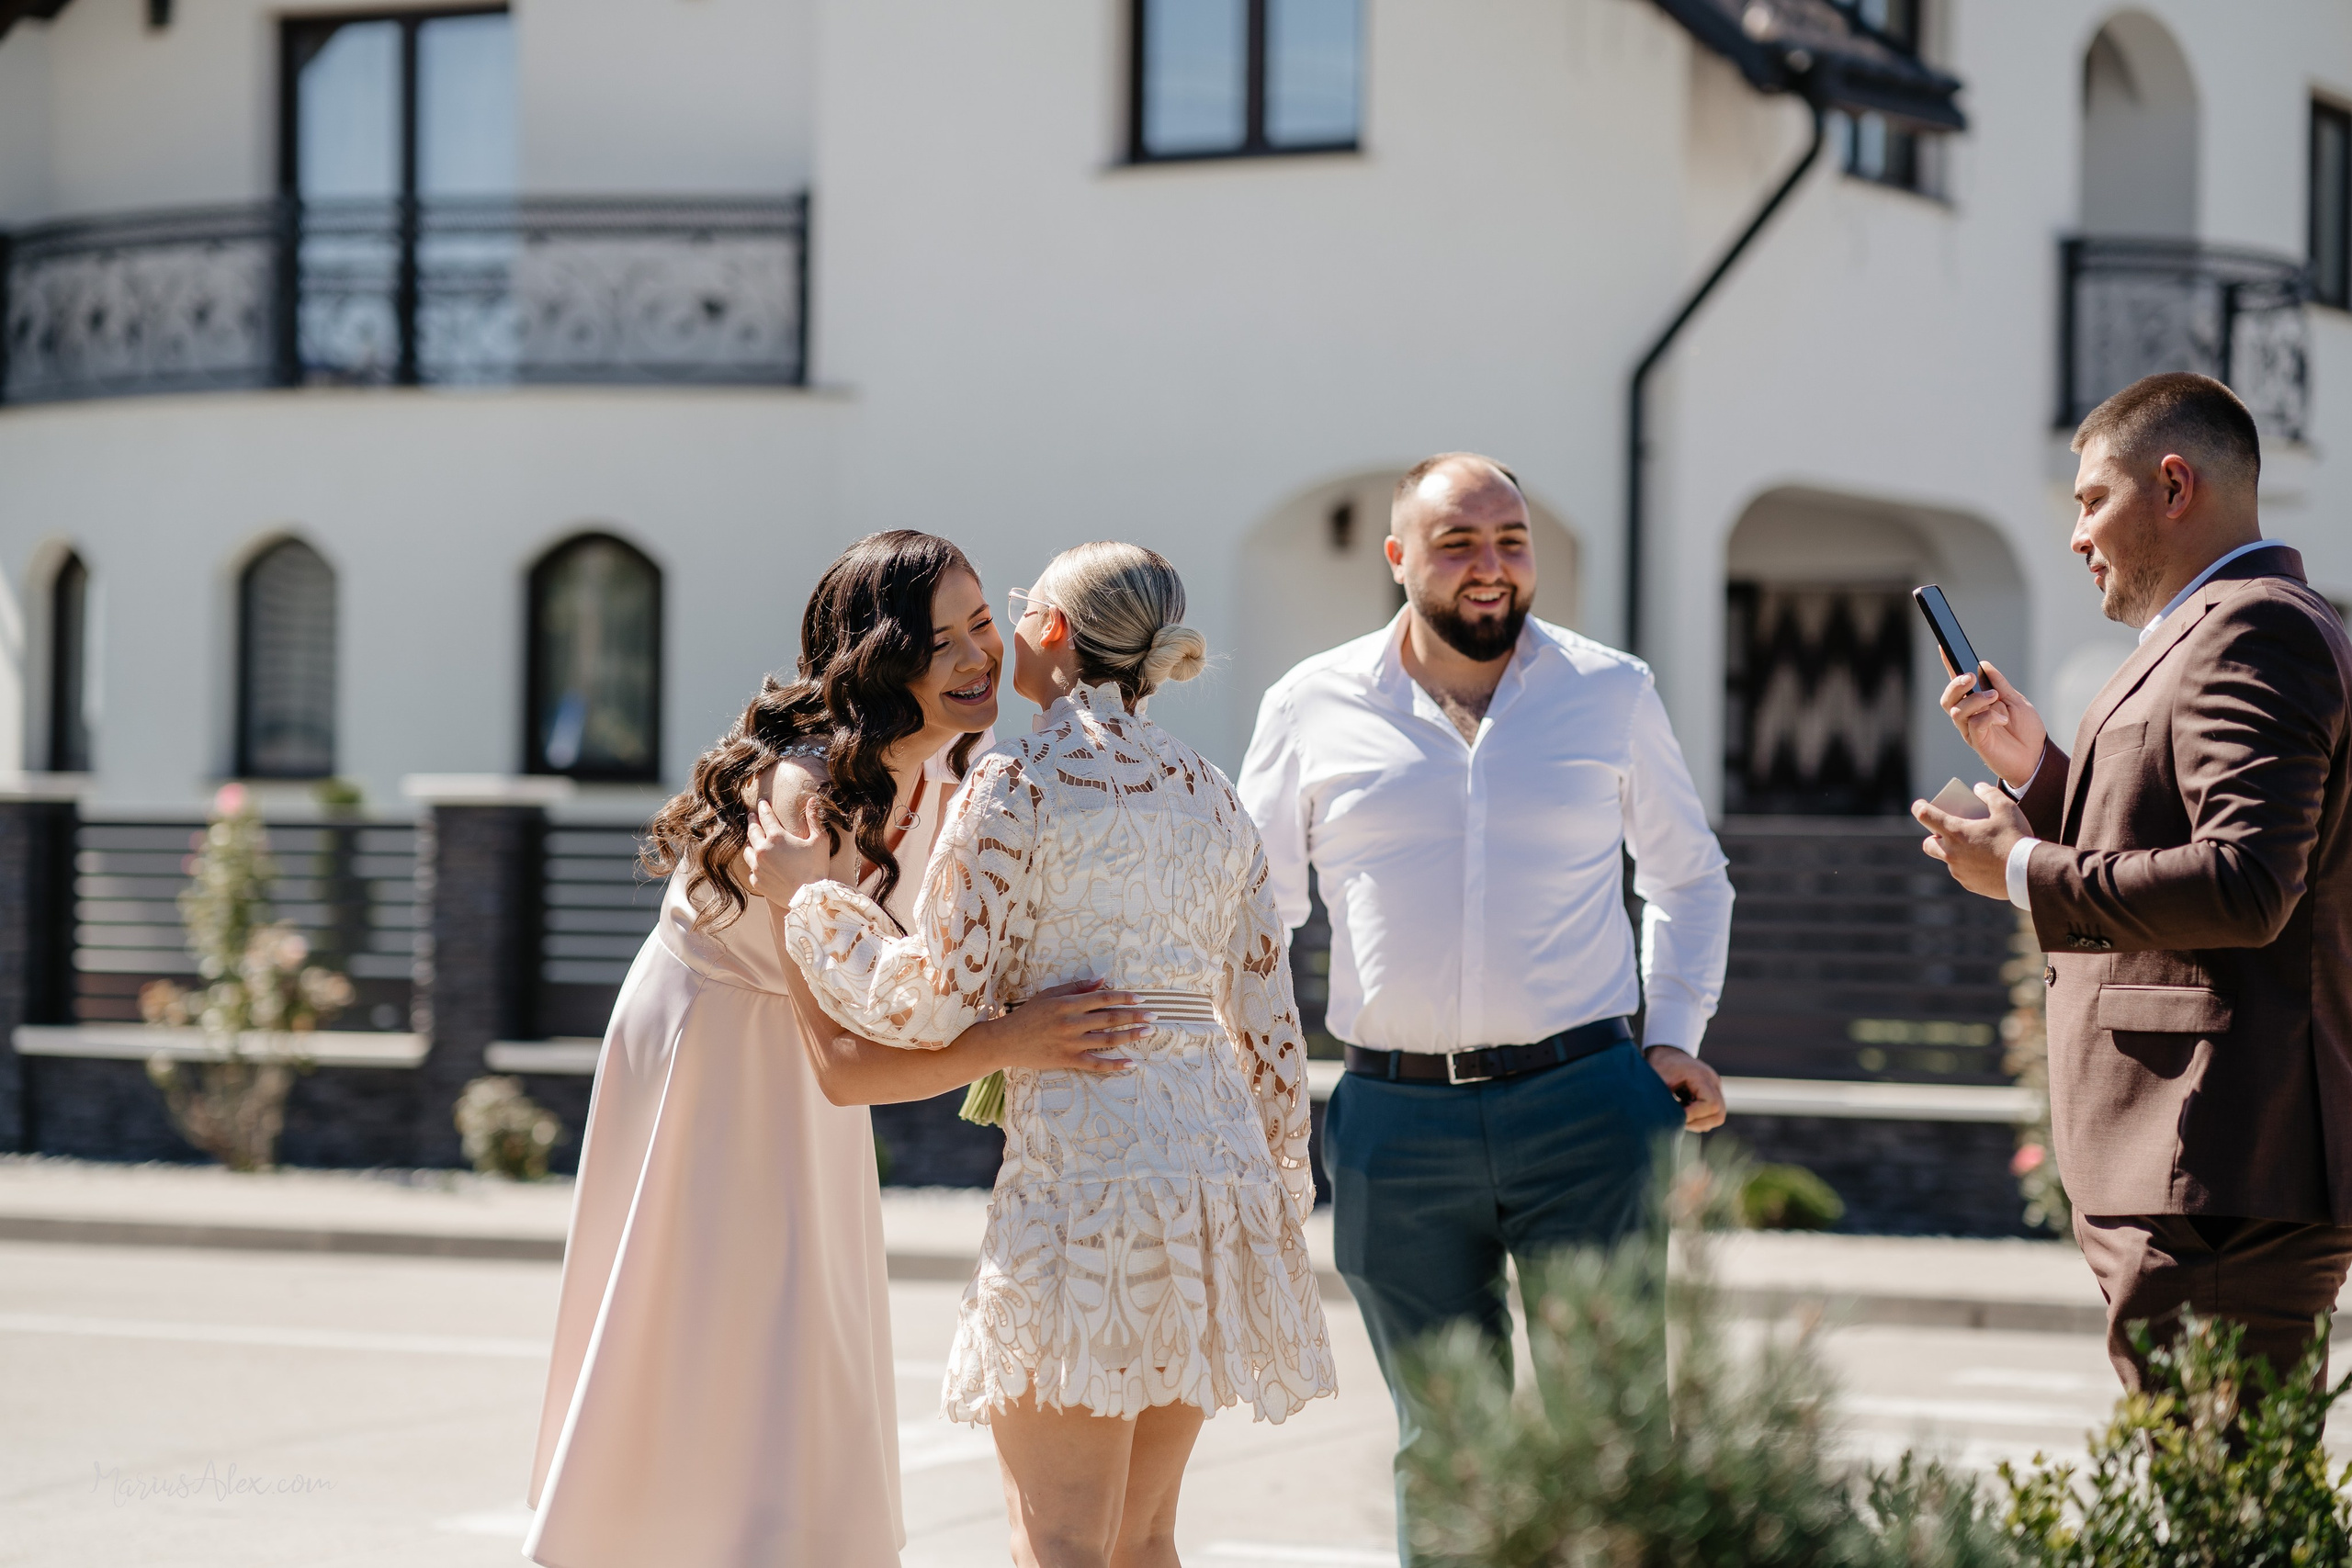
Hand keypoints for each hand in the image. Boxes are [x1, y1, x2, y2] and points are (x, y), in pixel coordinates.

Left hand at [744, 794, 845, 909]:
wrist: (810, 898)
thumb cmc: (817, 867)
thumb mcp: (819, 840)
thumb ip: (814, 819)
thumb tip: (812, 800)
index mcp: (776, 837)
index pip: (766, 816)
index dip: (763, 807)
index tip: (761, 802)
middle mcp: (762, 850)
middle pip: (752, 831)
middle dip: (752, 821)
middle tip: (751, 816)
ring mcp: (757, 867)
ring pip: (748, 850)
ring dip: (751, 844)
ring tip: (754, 841)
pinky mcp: (757, 881)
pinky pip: (751, 869)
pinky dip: (755, 865)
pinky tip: (760, 865)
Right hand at [963, 980, 1150, 1075]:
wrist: (1006, 1041)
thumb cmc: (1029, 1015)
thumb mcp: (1049, 995)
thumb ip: (1076, 987)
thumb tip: (1102, 979)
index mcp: (1068, 1004)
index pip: (1103, 998)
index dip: (1124, 998)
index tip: (1141, 999)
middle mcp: (1072, 1022)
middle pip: (1111, 1018)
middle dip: (1135, 1016)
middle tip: (1154, 1016)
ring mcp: (1071, 1043)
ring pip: (1108, 1039)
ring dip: (1131, 1035)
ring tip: (1148, 1032)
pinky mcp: (1068, 1060)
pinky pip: (1096, 1064)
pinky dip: (1115, 1064)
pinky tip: (1131, 1063)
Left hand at [1645, 1045, 1725, 1132]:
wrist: (1667, 1051)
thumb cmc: (1661, 1065)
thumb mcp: (1659, 1081)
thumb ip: (1665, 1101)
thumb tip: (1669, 1122)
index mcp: (1701, 1076)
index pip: (1710, 1104)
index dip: (1694, 1115)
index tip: (1677, 1118)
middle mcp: (1713, 1081)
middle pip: (1718, 1113)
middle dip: (1698, 1122)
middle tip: (1679, 1121)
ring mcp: (1715, 1087)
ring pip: (1717, 1116)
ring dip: (1699, 1122)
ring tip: (1681, 1116)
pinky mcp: (1713, 1092)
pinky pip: (1713, 1113)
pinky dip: (1700, 1118)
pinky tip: (1685, 1111)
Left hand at [1913, 782, 2028, 900]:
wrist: (2029, 873)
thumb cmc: (2016, 838)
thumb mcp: (2006, 809)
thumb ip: (1990, 794)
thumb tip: (1978, 788)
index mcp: (1955, 832)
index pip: (1925, 816)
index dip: (1920, 808)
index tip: (1920, 805)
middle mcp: (1951, 853)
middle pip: (1928, 844)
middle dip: (1934, 837)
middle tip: (1948, 833)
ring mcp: (1959, 871)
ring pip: (1948, 860)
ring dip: (1954, 853)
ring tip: (1974, 847)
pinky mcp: (1970, 884)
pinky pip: (1964, 873)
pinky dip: (1970, 867)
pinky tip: (1986, 863)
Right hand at [1939, 660, 2047, 788]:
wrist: (2037, 756)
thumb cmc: (2027, 730)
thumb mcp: (2016, 700)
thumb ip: (1999, 684)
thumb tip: (1984, 665)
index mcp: (1977, 703)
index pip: (1958, 683)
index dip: (1949, 665)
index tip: (1945, 647)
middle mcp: (1970, 716)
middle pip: (1948, 698)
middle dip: (1956, 684)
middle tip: (1970, 677)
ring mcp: (1971, 729)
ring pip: (1958, 710)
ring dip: (1976, 699)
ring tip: (1995, 698)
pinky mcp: (1977, 741)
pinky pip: (1974, 723)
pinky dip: (1988, 716)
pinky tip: (2002, 719)